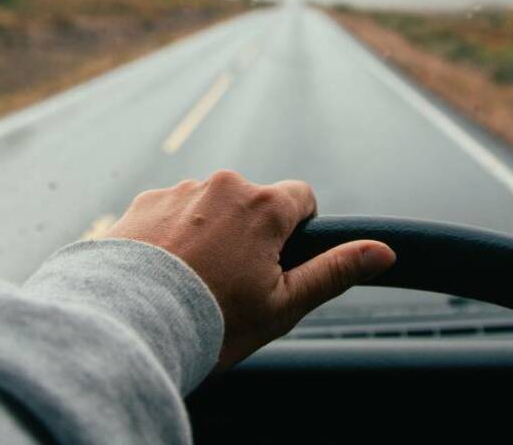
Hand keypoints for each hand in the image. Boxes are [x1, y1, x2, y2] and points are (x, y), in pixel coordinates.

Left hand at [103, 170, 395, 367]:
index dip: (298, 230)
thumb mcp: (284, 305)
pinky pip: (171, 212)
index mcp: (263, 206)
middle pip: (252, 202)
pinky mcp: (143, 202)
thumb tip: (383, 251)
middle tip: (231, 282)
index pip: (302, 197)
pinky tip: (163, 273)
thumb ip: (335, 271)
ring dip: (209, 232)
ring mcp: (179, 191)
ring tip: (191, 281)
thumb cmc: (212, 321)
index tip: (280, 261)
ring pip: (209, 207)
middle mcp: (221, 186)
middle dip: (249, 233)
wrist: (129, 326)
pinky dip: (172, 235)